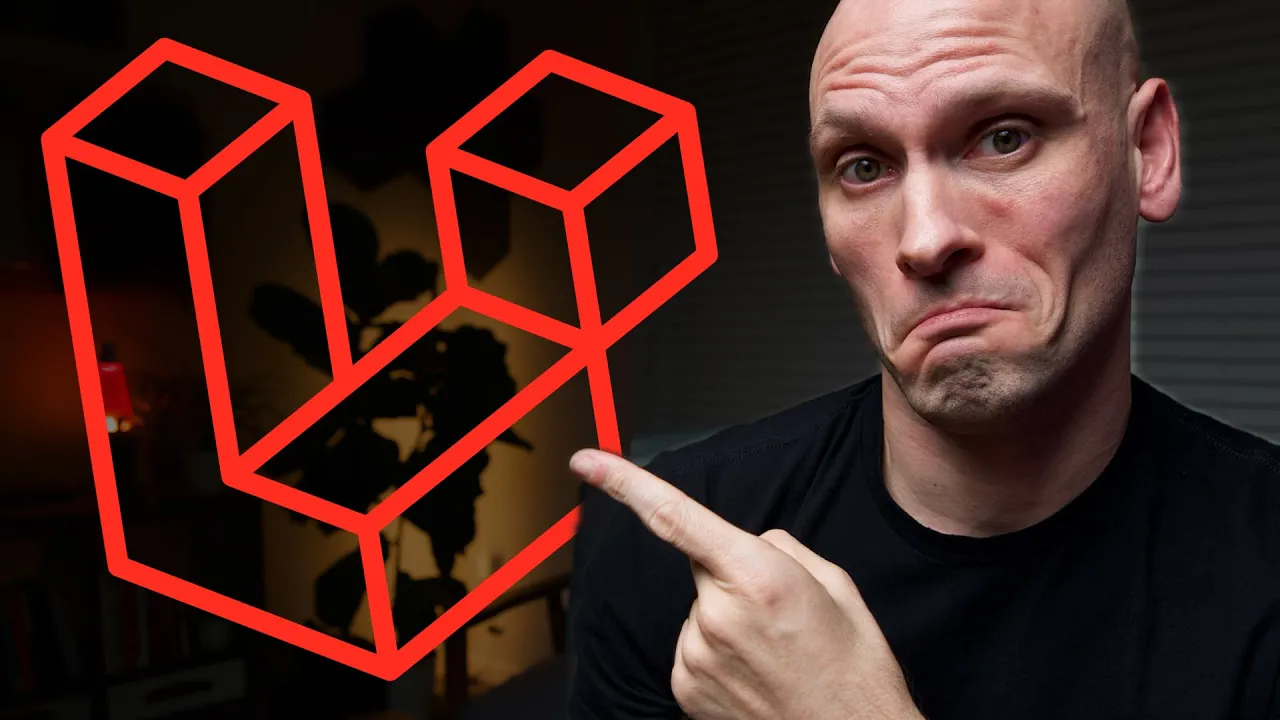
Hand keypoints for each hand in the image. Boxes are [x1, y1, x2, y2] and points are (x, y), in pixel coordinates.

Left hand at [570, 449, 923, 719]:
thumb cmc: (854, 670)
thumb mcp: (836, 586)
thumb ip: (781, 548)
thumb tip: (749, 543)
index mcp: (759, 576)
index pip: (674, 517)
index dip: (623, 483)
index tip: (586, 461)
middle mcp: (717, 614)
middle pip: (703, 567)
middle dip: (733, 575)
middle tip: (779, 614)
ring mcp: (696, 656)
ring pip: (699, 609)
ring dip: (727, 619)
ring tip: (774, 652)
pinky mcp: (685, 687)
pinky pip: (692, 646)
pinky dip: (717, 652)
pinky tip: (754, 673)